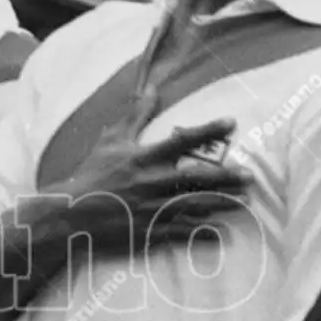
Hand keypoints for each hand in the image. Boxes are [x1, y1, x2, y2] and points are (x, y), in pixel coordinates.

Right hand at [45, 116, 250, 258]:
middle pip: (198, 178)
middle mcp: (152, 182)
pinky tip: (219, 233)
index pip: (182, 140)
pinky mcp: (148, 232)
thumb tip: (152, 86)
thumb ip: (136, 114)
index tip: (232, 124)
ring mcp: (152, 209)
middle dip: (227, 177)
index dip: (208, 130)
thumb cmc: (92, 175)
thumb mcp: (112, 140)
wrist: (70, 214)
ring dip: (222, 204)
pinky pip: (181, 233)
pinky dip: (201, 233)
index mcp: (144, 158)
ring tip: (243, 203)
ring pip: (195, 205)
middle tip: (249, 177)